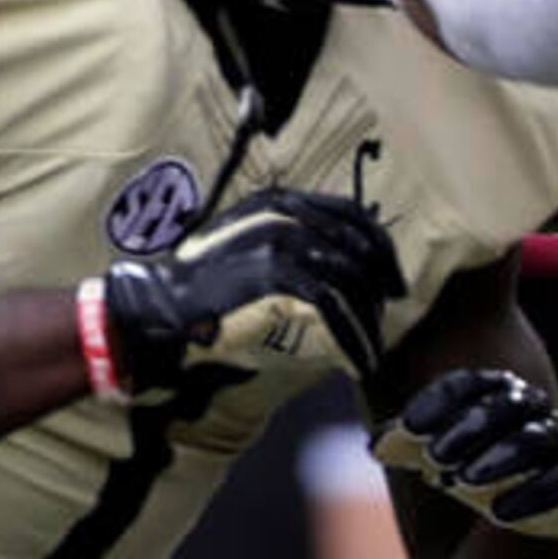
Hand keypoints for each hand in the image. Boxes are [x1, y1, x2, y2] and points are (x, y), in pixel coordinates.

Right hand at [95, 187, 404, 394]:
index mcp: (279, 200)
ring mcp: (277, 240)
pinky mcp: (273, 274)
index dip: (380, 248)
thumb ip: (292, 243)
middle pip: (357, 244)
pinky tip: (355, 358)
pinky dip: (349, 336)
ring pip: (347, 278)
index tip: (393, 280)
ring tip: (370, 347)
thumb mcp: (250, 246)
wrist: (164, 302)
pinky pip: (330, 306)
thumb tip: (345, 267)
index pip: (351, 214)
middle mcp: (282, 212)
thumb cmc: (208, 285)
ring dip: (366, 319)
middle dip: (380, 284)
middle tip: (388, 316)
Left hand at [373, 365, 557, 538]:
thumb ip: (414, 458)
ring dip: (499, 455)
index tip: (408, 427)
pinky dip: (535, 493)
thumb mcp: (429, 492)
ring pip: (538, 437)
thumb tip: (378, 440)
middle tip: (434, 456)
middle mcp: (532, 426)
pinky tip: (500, 513)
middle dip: (470, 425)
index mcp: (493, 415)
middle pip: (509, 402)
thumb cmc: (460, 534)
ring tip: (463, 481)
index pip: (474, 386)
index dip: (443, 399)